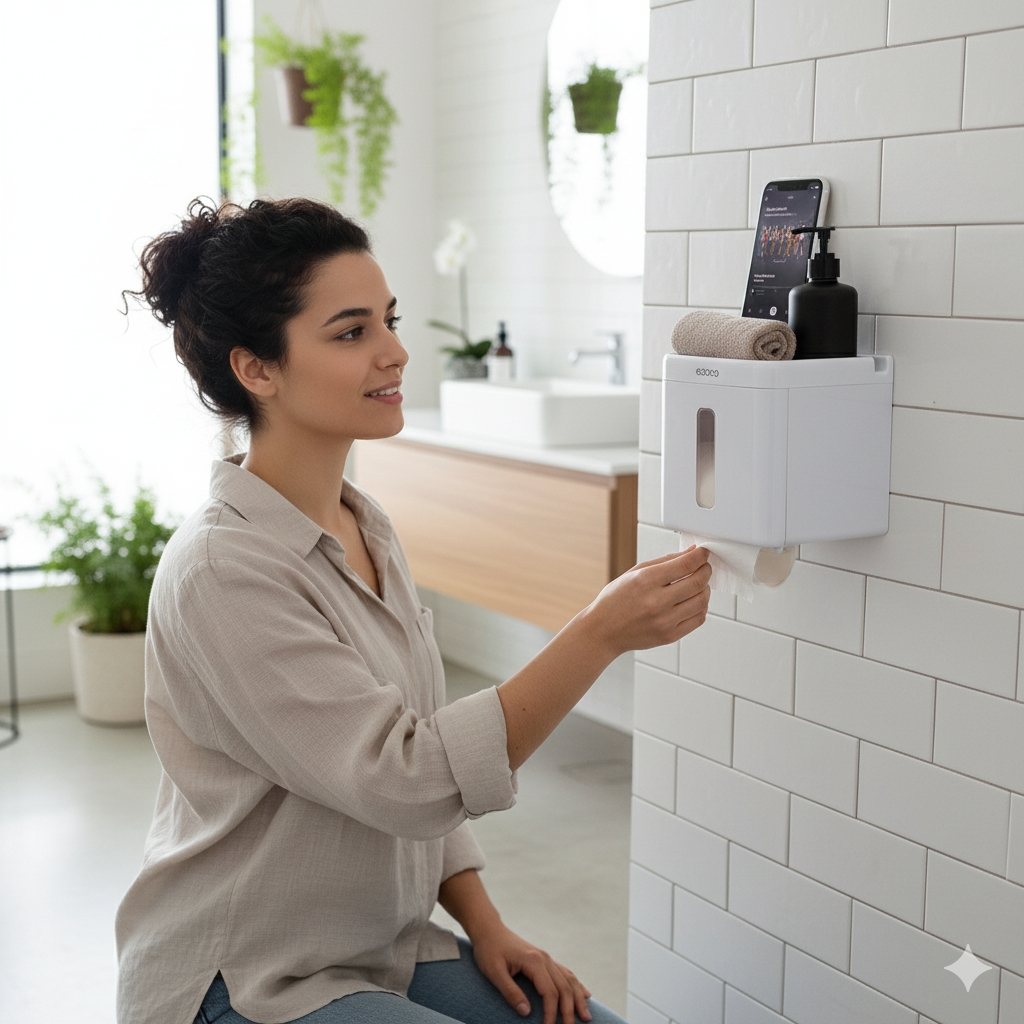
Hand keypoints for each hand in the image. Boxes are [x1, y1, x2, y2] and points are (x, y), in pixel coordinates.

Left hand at [471, 921, 591, 1023]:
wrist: (489, 930)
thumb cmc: (489, 951)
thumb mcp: (494, 972)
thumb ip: (510, 992)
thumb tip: (526, 1013)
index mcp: (534, 962)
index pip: (550, 992)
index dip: (552, 1013)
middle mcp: (545, 958)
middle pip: (564, 988)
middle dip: (569, 1010)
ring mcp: (546, 958)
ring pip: (569, 980)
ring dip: (578, 999)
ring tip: (586, 1017)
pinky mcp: (544, 958)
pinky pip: (565, 973)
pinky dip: (576, 985)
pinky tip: (585, 994)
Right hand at [585, 544, 710, 655]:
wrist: (603, 631)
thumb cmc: (615, 600)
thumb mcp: (635, 573)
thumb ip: (665, 561)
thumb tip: (690, 552)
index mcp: (646, 581)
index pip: (686, 565)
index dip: (701, 555)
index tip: (703, 552)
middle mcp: (656, 602)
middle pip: (698, 582)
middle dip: (706, 570)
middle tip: (704, 566)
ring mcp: (664, 621)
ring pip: (702, 601)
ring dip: (706, 589)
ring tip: (699, 584)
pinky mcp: (669, 636)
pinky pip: (698, 619)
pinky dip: (702, 607)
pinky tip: (694, 601)